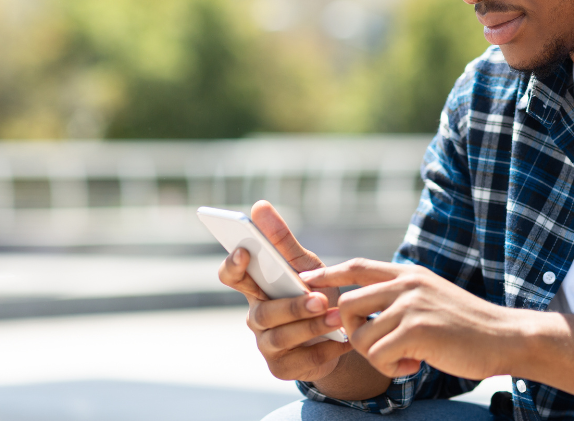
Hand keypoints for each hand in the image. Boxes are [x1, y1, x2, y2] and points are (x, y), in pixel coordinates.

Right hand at [217, 200, 352, 381]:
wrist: (336, 335)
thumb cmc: (314, 293)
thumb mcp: (304, 265)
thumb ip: (282, 240)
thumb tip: (259, 205)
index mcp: (256, 288)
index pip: (231, 275)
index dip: (233, 265)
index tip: (244, 251)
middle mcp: (255, 316)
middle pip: (263, 312)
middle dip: (292, 306)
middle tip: (319, 299)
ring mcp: (266, 344)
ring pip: (281, 337)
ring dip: (312, 326)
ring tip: (337, 317)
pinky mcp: (281, 368)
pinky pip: (300, 360)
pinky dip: (324, 348)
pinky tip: (342, 338)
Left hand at [301, 259, 515, 379]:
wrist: (505, 337)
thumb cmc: (468, 326)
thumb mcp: (432, 296)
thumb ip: (402, 295)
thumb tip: (363, 307)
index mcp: (409, 273)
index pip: (357, 266)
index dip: (328, 273)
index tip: (307, 278)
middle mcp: (407, 283)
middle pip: (346, 303)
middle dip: (351, 333)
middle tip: (378, 347)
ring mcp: (411, 305)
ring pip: (359, 334)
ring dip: (375, 356)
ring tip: (404, 358)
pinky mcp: (417, 330)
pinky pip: (377, 354)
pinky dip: (390, 367)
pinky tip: (413, 366)